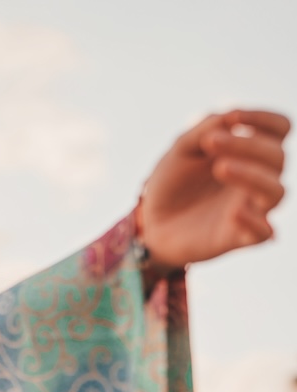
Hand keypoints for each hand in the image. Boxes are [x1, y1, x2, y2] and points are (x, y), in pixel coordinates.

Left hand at [139, 109, 289, 271]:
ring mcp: (252, 208)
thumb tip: (231, 116)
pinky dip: (253, 221)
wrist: (151, 222)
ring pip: (276, 191)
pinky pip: (263, 233)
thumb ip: (204, 130)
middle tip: (210, 143)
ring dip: (252, 176)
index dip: (265, 119)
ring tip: (220, 167)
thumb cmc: (171, 182)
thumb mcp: (181, 150)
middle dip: (247, 145)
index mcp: (249, 154)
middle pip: (277, 157)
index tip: (234, 116)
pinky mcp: (239, 238)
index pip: (279, 130)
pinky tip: (232, 213)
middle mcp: (258, 179)